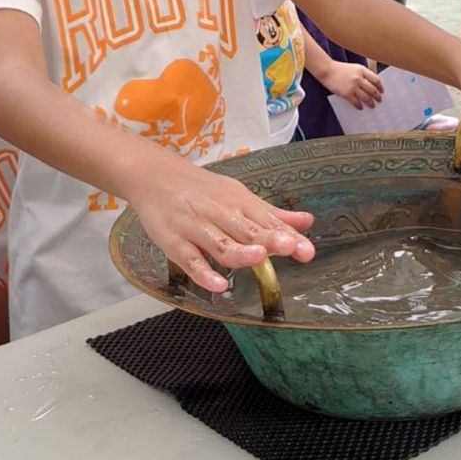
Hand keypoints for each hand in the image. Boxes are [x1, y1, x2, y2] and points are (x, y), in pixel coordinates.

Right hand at [127, 159, 314, 293]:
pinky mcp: (173, 242)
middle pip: (247, 230)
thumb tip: (306, 222)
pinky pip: (189, 259)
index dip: (287, 236)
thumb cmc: (200, 190)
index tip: (306, 250)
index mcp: (237, 202)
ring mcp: (195, 227)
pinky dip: (203, 273)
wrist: (154, 175)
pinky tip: (218, 284)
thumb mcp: (237, 196)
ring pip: (220, 243)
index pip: (266, 221)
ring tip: (259, 258)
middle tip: (291, 247)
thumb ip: (271, 214)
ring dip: (240, 251)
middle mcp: (218, 213)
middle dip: (269, 239)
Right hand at [318, 61, 383, 109]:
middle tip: (379, 100)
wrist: (327, 70)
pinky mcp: (346, 93)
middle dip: (377, 96)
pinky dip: (359, 106)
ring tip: (372, 106)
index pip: (376, 79)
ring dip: (370, 103)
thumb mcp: (354, 67)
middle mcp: (359, 78)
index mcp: (362, 70)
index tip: (382, 91)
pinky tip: (360, 107)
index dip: (380, 87)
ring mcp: (353, 86)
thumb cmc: (340, 69)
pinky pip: (356, 102)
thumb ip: (363, 74)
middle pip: (372, 90)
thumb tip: (371, 85)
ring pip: (366, 97)